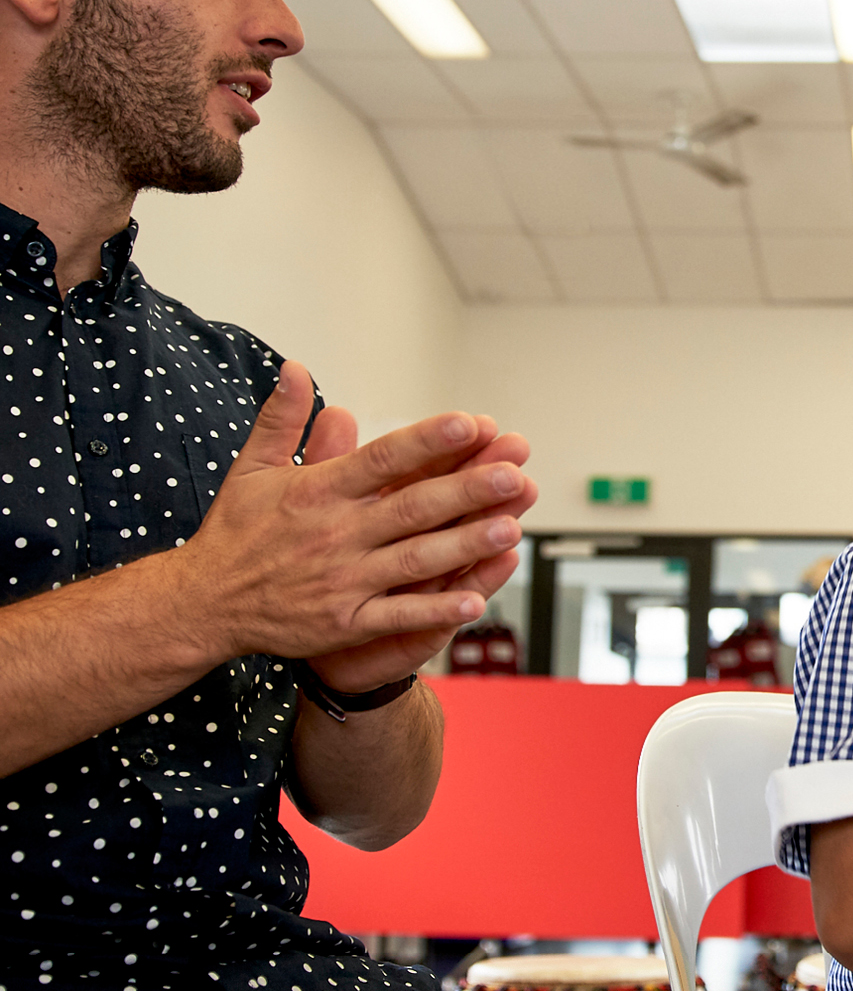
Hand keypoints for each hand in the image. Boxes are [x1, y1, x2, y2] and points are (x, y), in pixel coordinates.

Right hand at [172, 362, 531, 666]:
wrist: (200, 604)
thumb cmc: (234, 533)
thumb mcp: (251, 468)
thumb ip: (282, 420)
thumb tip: (296, 368)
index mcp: (319, 491)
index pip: (382, 459)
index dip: (427, 441)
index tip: (470, 423)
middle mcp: (335, 533)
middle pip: (411, 507)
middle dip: (466, 490)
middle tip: (515, 473)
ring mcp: (342, 580)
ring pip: (414, 560)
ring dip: (464, 545)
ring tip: (511, 526)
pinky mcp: (343, 622)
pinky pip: (397, 615)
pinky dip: (435, 610)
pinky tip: (476, 600)